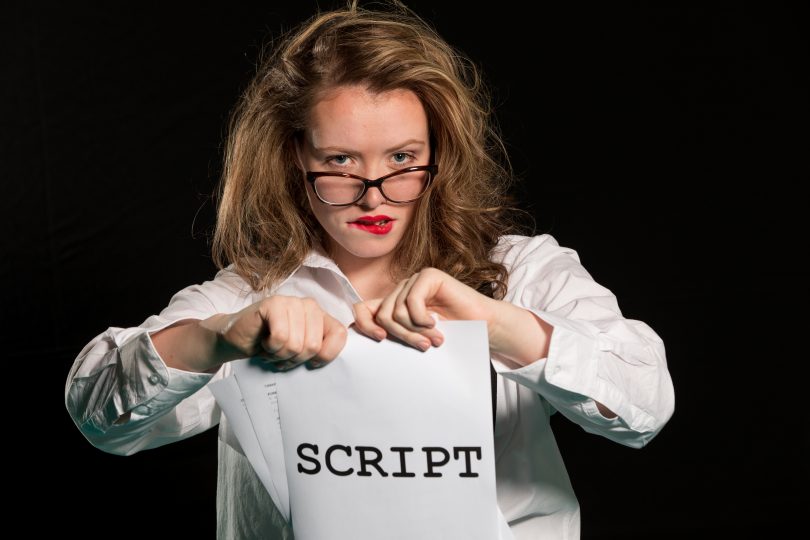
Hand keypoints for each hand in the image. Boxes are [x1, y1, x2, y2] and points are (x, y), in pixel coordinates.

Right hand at [212, 295, 346, 369]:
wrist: (237, 340)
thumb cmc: (271, 346)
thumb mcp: (300, 352)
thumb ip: (318, 351)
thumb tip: (329, 362)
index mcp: (321, 316)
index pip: (339, 335)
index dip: (325, 356)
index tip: (310, 362)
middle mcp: (309, 306)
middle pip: (313, 345)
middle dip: (295, 359)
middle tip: (282, 354)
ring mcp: (291, 302)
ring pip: (295, 344)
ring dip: (279, 354)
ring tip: (272, 348)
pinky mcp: (273, 304)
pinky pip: (280, 337)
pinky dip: (270, 347)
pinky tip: (265, 341)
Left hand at [351, 267, 495, 351]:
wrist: (483, 326)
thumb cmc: (451, 334)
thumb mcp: (415, 336)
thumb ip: (394, 332)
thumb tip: (360, 335)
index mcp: (394, 303)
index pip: (363, 309)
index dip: (365, 325)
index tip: (381, 339)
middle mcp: (401, 289)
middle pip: (382, 315)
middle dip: (401, 335)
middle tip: (423, 346)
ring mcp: (415, 280)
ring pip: (396, 311)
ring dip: (416, 331)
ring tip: (434, 339)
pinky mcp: (428, 276)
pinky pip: (412, 302)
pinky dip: (423, 319)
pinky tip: (437, 324)